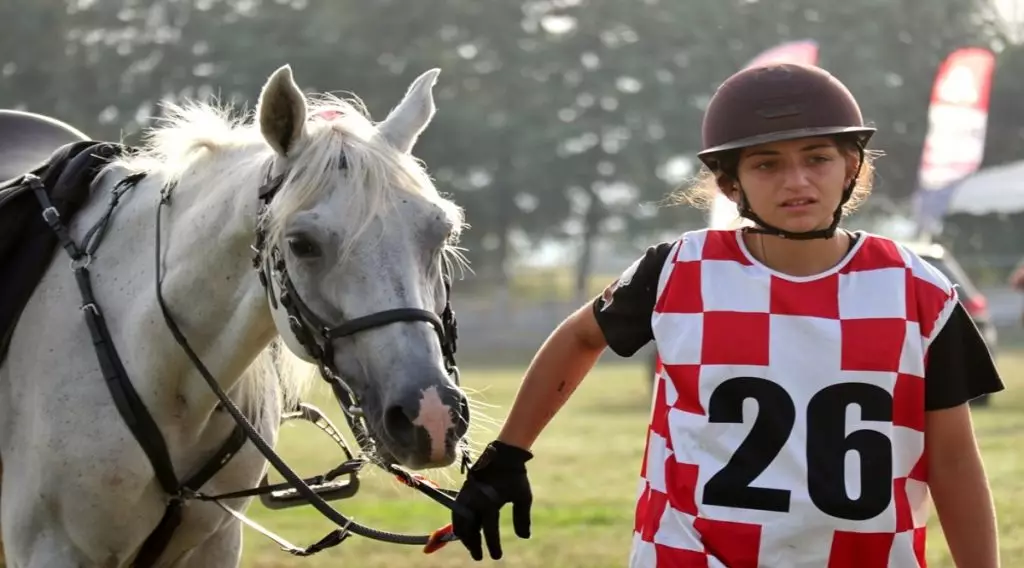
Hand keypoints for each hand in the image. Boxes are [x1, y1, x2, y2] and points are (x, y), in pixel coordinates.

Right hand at [451, 440, 533, 560]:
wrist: (503, 453)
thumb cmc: (516, 476)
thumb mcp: (523, 497)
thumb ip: (522, 518)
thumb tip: (524, 537)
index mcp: (490, 502)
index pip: (489, 530)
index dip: (492, 545)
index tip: (496, 556)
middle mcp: (475, 500)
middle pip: (469, 529)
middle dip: (473, 545)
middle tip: (479, 556)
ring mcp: (466, 495)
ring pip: (459, 522)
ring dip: (465, 536)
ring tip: (472, 546)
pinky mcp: (463, 491)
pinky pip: (458, 512)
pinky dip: (460, 524)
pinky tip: (467, 531)